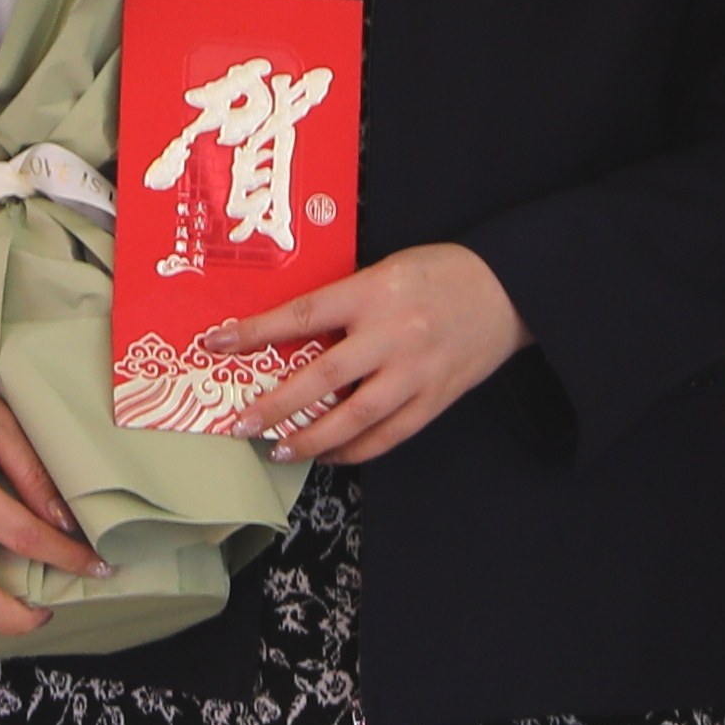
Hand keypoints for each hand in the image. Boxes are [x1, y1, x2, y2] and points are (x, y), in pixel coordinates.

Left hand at [215, 243, 526, 469]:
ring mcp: (416, 372)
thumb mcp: (385, 270)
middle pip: (322, 377)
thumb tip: (288, 335)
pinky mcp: (436, 399)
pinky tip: (329, 454)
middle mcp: (392, 334)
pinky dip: (355, 450)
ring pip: (355, 417)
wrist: (508, 289)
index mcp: (374, 292)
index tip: (216, 342)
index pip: (302, 315)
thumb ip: (344, 302)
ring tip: (279, 448)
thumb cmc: (440, 273)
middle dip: (275, 405)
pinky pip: (389, 435)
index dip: (255, 331)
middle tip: (241, 423)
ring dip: (311, 438)